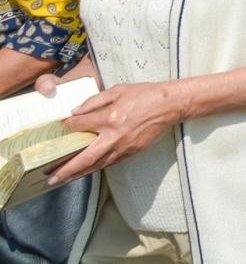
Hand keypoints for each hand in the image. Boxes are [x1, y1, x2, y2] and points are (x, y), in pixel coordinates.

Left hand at [55, 81, 188, 183]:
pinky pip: (110, 162)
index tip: (63, 125)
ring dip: (79, 173)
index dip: (69, 125)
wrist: (171, 105)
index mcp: (111, 118)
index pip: (81, 125)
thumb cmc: (146, 94)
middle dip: (67, 169)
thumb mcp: (119, 90)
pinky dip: (96, 167)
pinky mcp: (132, 152)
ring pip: (97, 164)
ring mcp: (124, 147)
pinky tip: (87, 170)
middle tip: (51, 178)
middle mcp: (115, 136)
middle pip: (85, 157)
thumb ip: (95, 100)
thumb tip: (75, 112)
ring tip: (64, 178)